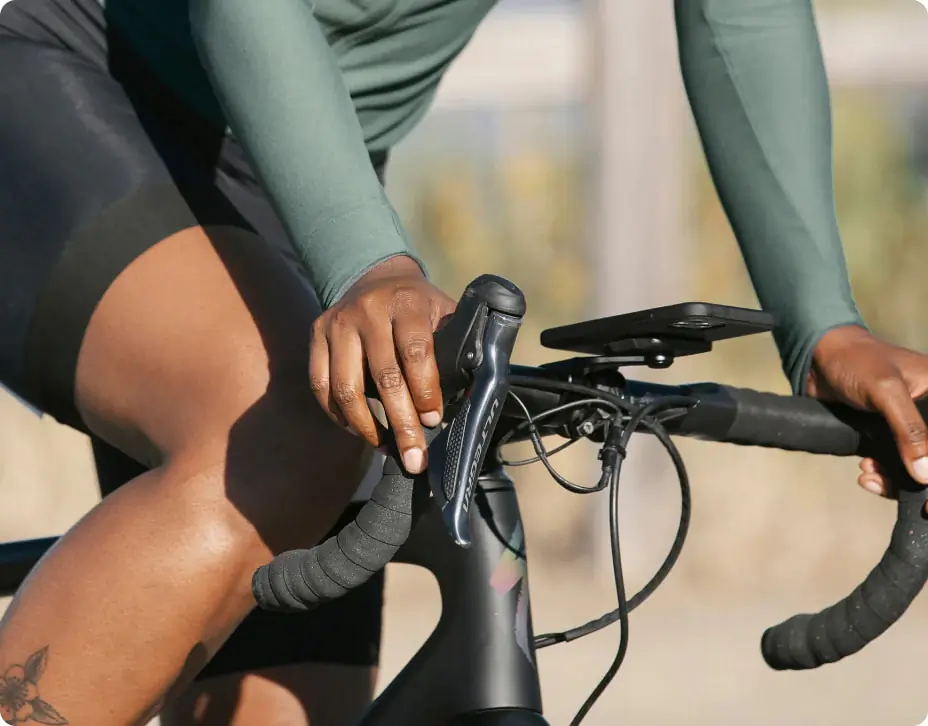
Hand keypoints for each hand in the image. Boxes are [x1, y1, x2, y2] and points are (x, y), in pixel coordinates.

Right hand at [309, 255, 454, 473]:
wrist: (377, 277)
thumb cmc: (419, 306)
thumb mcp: (445, 314)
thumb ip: (459, 349)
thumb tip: (471, 398)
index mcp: (407, 302)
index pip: (415, 352)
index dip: (425, 391)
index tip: (433, 421)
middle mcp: (368, 310)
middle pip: (383, 376)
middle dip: (401, 423)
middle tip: (413, 456)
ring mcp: (337, 322)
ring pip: (346, 388)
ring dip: (366, 427)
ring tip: (387, 447)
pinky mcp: (316, 335)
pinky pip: (321, 385)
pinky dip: (338, 415)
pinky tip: (359, 429)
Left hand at [807, 325, 927, 499]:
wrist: (816, 357)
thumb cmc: (856, 361)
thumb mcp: (887, 391)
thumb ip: (909, 430)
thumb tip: (925, 475)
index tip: (925, 483)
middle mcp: (926, 412)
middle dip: (919, 477)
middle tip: (900, 488)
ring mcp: (906, 425)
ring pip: (914, 465)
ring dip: (896, 478)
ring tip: (870, 472)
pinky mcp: (884, 435)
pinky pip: (892, 464)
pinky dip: (882, 474)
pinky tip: (866, 472)